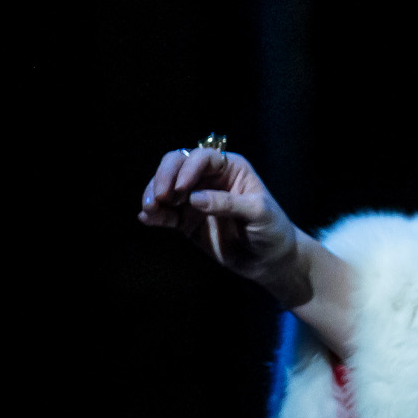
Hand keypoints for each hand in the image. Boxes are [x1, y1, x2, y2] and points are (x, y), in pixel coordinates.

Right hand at [138, 146, 306, 298]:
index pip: (202, 158)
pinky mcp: (185, 220)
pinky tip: (146, 218)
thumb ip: (227, 203)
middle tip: (159, 198)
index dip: (188, 168)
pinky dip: (153, 214)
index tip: (181, 188)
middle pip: (177, 165)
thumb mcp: (258, 213)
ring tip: (149, 210)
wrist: (268, 259)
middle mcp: (209, 178)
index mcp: (230, 168)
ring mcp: (195, 199)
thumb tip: (193, 198)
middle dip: (163, 177)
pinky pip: (164, 214)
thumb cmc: (271, 229)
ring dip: (153, 195)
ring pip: (165, 187)